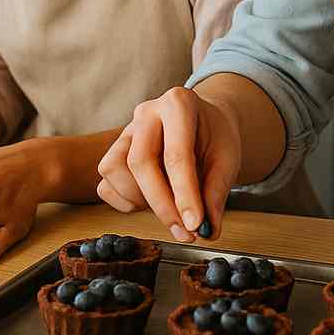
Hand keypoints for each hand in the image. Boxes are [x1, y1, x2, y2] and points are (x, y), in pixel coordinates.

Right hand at [95, 86, 241, 242]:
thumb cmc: (214, 136)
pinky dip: (126, 201)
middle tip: (185, 231)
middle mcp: (146, 113)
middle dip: (161, 204)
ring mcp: (125, 131)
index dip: (184, 194)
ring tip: (169, 205)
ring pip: (114, 170)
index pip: (176, 154)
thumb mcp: (227, 158)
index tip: (195, 224)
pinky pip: (106, 185)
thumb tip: (207, 230)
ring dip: (140, 200)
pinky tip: (151, 200)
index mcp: (178, 103)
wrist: (203, 122)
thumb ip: (216, 192)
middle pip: (140, 161)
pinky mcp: (113, 152)